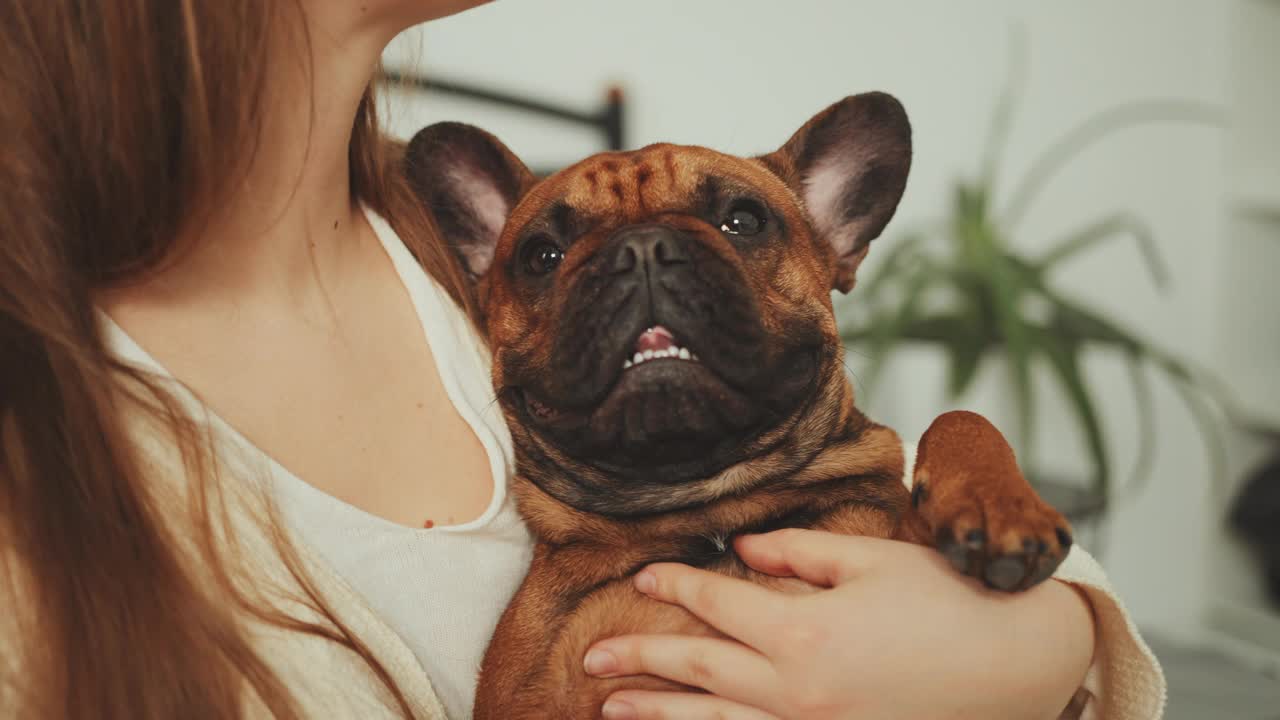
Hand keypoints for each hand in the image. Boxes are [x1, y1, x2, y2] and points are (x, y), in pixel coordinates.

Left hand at [583, 529, 1093, 719]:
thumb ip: (796, 555)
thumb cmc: (947, 603)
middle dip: (640, 660)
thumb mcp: (871, 560)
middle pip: (698, 671)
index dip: (676, 586)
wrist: (1016, 669)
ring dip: (658, 714)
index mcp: (804, 631)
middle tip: (591, 656)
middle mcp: (797, 691)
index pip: (717, 604)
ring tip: (610, 707)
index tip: (643, 576)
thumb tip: (739, 553)